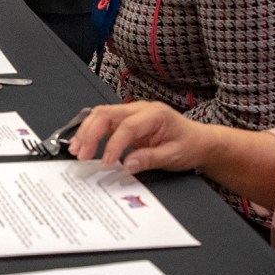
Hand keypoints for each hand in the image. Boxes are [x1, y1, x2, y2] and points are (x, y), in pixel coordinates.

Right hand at [68, 100, 208, 173]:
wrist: (198, 141)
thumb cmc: (189, 144)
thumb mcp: (173, 156)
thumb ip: (149, 159)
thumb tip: (126, 164)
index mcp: (154, 114)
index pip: (127, 126)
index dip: (113, 145)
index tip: (106, 162)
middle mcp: (140, 109)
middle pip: (107, 113)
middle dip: (90, 133)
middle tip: (81, 154)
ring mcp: (131, 113)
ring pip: (101, 114)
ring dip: (86, 131)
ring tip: (76, 149)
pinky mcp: (126, 121)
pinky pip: (104, 121)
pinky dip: (90, 131)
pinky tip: (82, 143)